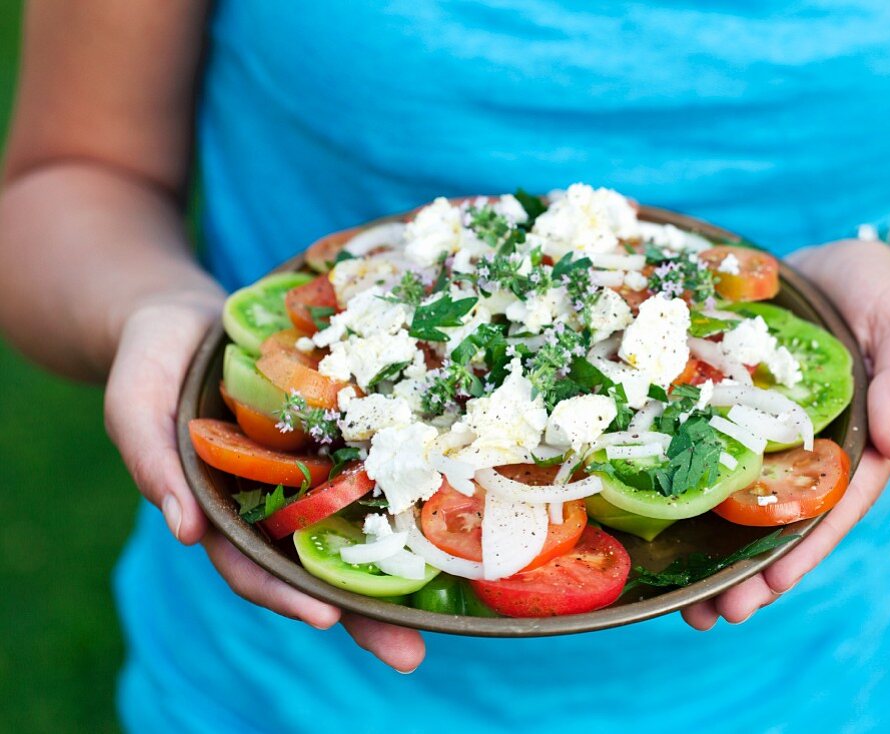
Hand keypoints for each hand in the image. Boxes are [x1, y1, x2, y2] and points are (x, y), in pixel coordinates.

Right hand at [103, 292, 425, 671]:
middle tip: (410, 654)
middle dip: (363, 616)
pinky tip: (460, 511)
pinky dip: (416, 492)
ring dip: (404, 567)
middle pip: (320, 567)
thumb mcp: (137, 402)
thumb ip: (151, 461)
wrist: (195, 316)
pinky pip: (383, 467)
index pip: (253, 567)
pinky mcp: (346, 436)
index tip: (326, 616)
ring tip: (451, 608)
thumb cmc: (154, 359)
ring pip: (362, 527)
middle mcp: (277, 503)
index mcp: (225, 510)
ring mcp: (316, 472)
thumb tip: (185, 531)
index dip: (286, 594)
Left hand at [682, 239, 889, 628]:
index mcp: (858, 445)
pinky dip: (687, 490)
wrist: (843, 264)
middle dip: (752, 574)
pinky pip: (710, 455)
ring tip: (683, 604)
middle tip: (713, 616)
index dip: (805, 548)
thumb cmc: (887, 295)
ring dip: (716, 554)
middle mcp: (810, 452)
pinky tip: (652, 522)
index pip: (834, 508)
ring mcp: (770, 437)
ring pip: (742, 506)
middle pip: (783, 525)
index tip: (773, 585)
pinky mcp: (734, 413)